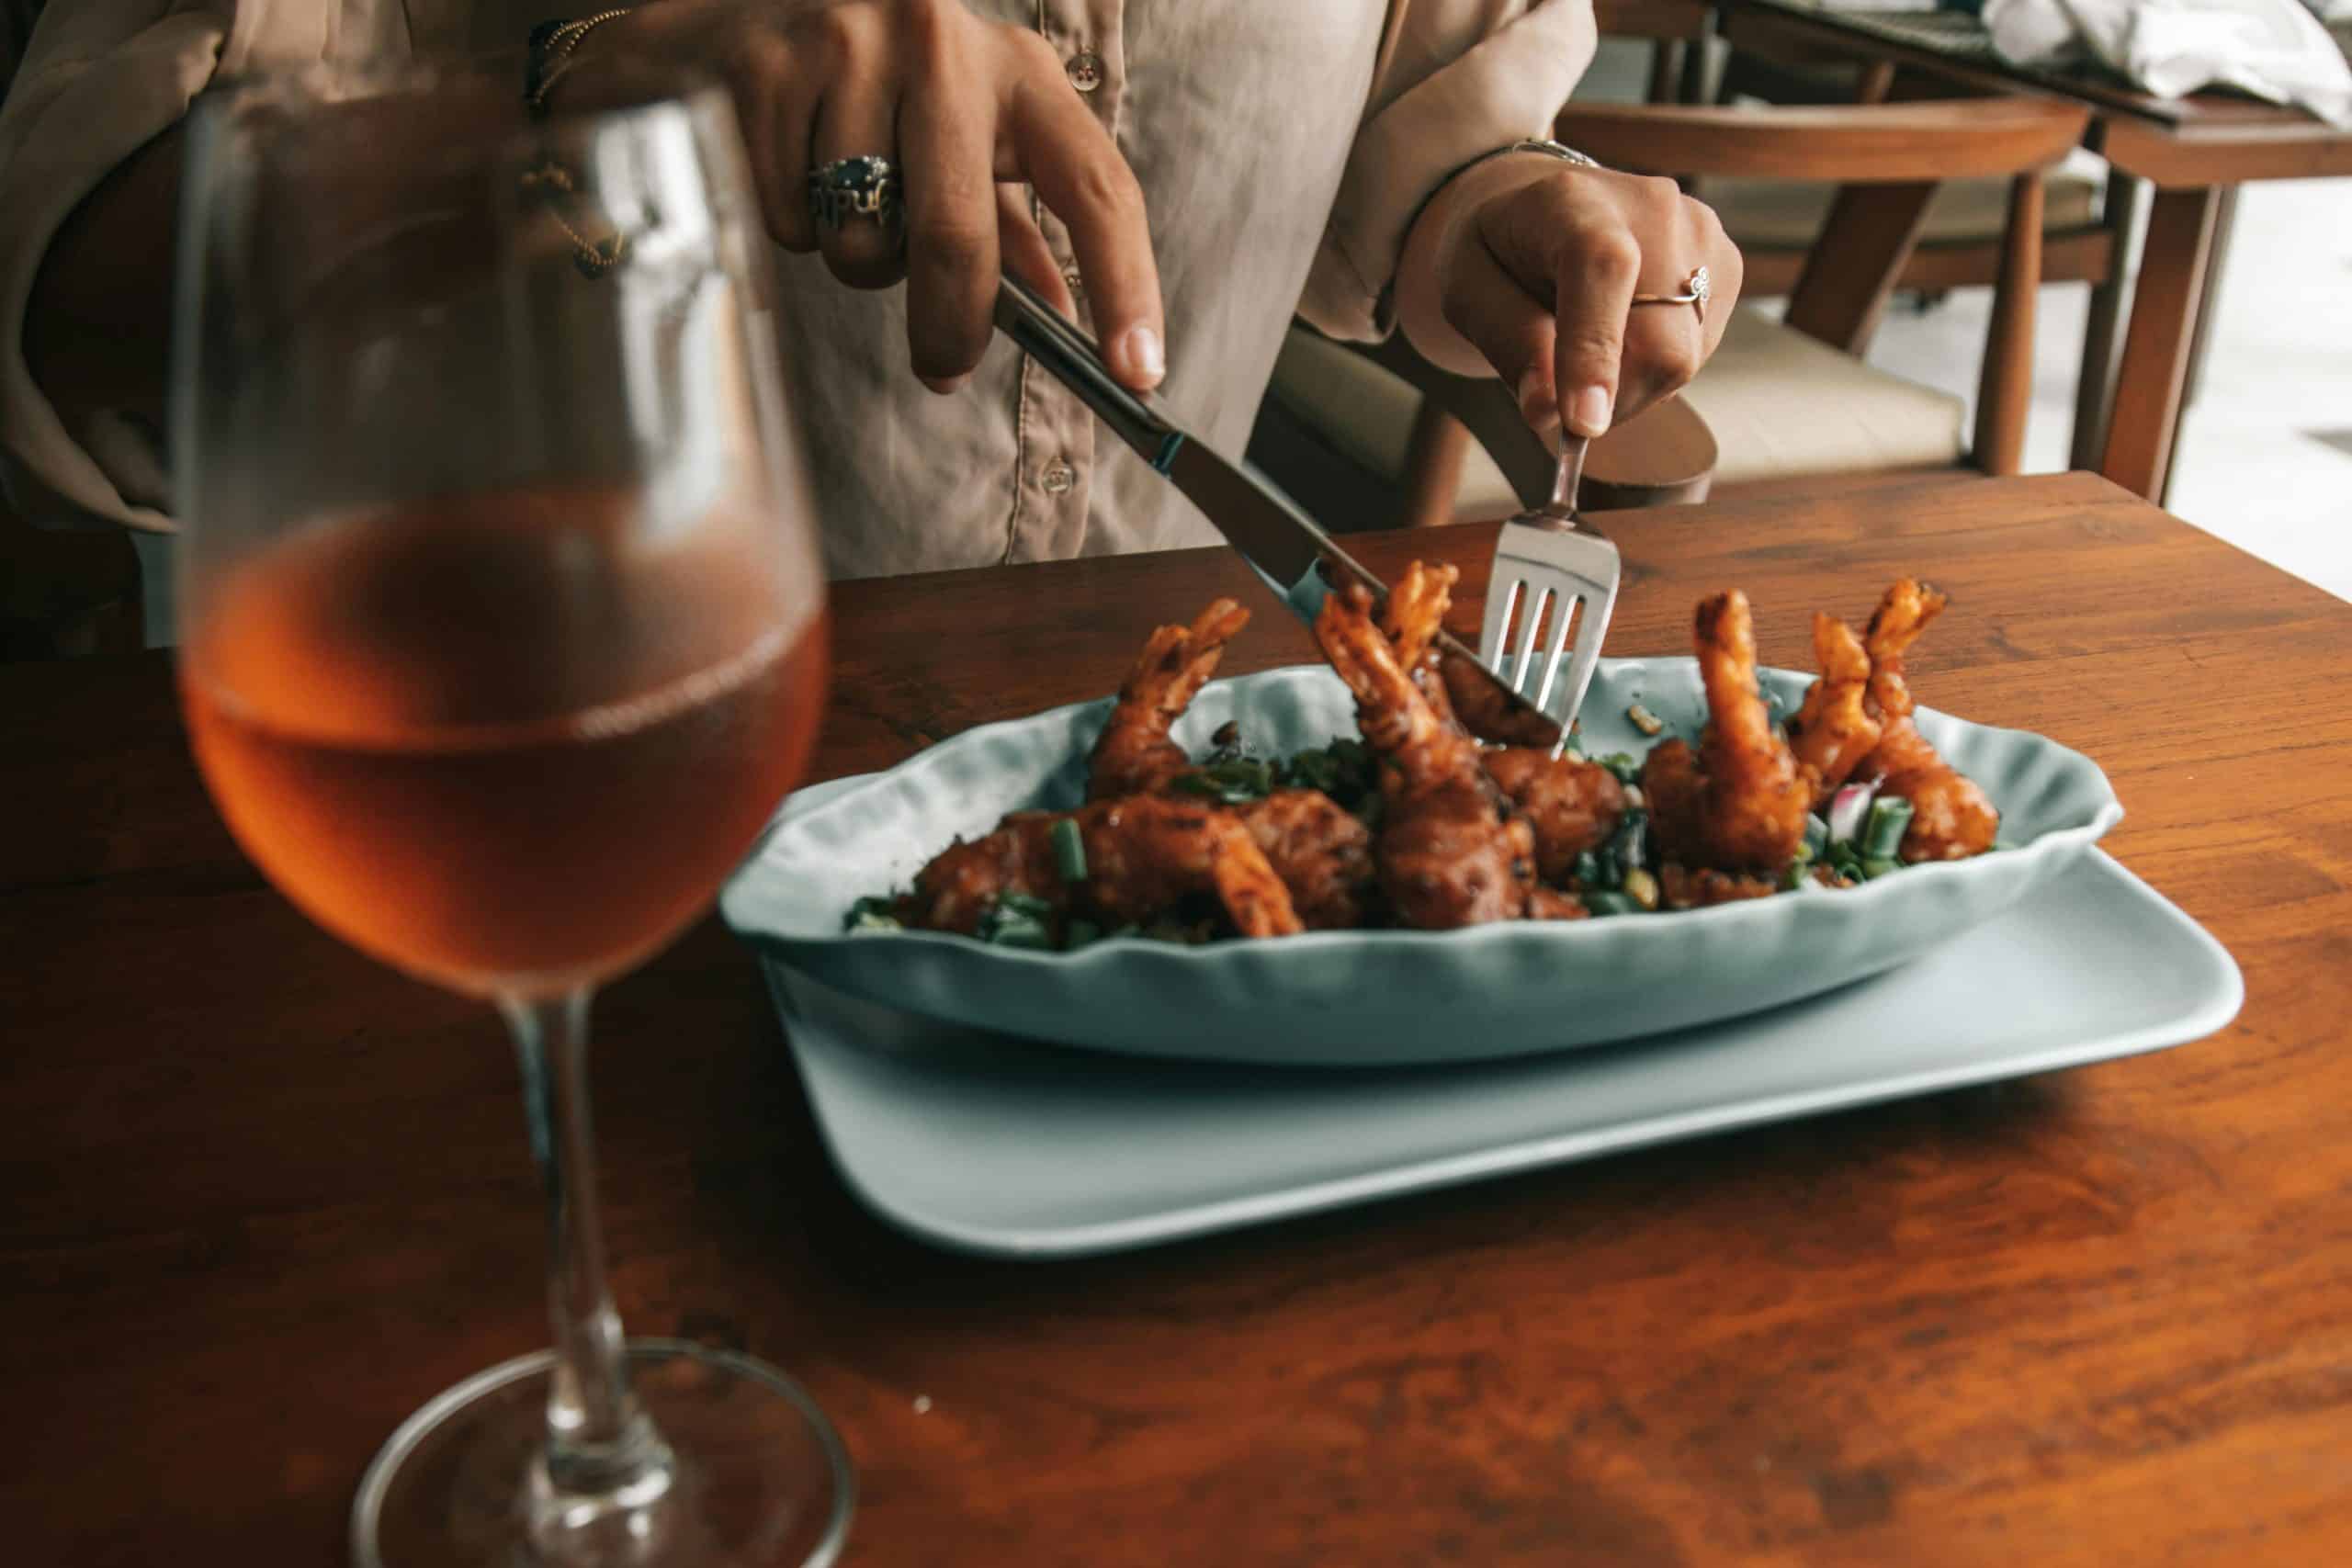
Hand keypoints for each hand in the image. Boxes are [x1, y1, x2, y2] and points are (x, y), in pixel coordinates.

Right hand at [556, 0, 1164, 393]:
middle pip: (956, 237)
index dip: (1125, 284)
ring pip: (859, 242)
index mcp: (1018, 68)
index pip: (1095, 185)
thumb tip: (1058, 323)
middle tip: (943, 366)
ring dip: (856, 260)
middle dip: (949, 326)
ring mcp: (846, 46)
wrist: (749, 2)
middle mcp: (940, 43)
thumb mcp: (969, 134)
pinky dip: (791, 225)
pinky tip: (791, 167)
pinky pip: (787, 219)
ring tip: (847, 201)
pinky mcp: (764, 67)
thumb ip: (1013, 226)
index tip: (1136, 371)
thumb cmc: (884, 87)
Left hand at [1396, 153, 1741, 439]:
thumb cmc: (1500, 250)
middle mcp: (1651, 207)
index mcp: (1573, 199)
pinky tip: (1623, 336)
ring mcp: (1700, 234)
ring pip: (1683, 358)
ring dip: (1630, 386)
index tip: (1582, 423)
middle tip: (1567, 404)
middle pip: (1660, 339)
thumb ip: (1505, 340)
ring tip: (1588, 350)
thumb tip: (1548, 411)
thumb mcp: (1468, 287)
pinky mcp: (1726, 265)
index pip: (1602, 269)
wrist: (1545, 208)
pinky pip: (1698, 352)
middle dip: (1611, 397)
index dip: (1595, 351)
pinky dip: (1654, 369)